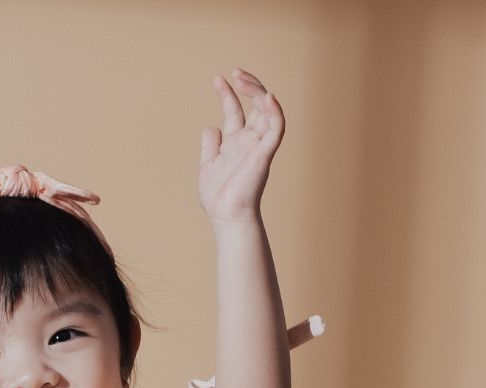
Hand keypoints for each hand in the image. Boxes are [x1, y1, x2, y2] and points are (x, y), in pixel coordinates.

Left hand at [198, 67, 285, 223]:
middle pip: (256, 105)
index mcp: (236, 142)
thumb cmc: (218, 197)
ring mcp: (258, 145)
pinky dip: (275, 111)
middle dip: (248, 86)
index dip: (227, 93)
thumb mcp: (208, 164)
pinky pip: (276, 128)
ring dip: (257, 92)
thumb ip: (211, 145)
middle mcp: (250, 140)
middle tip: (235, 73)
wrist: (226, 216)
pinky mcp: (265, 153)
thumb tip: (211, 128)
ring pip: (268, 110)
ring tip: (241, 79)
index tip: (218, 78)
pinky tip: (267, 96)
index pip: (235, 110)